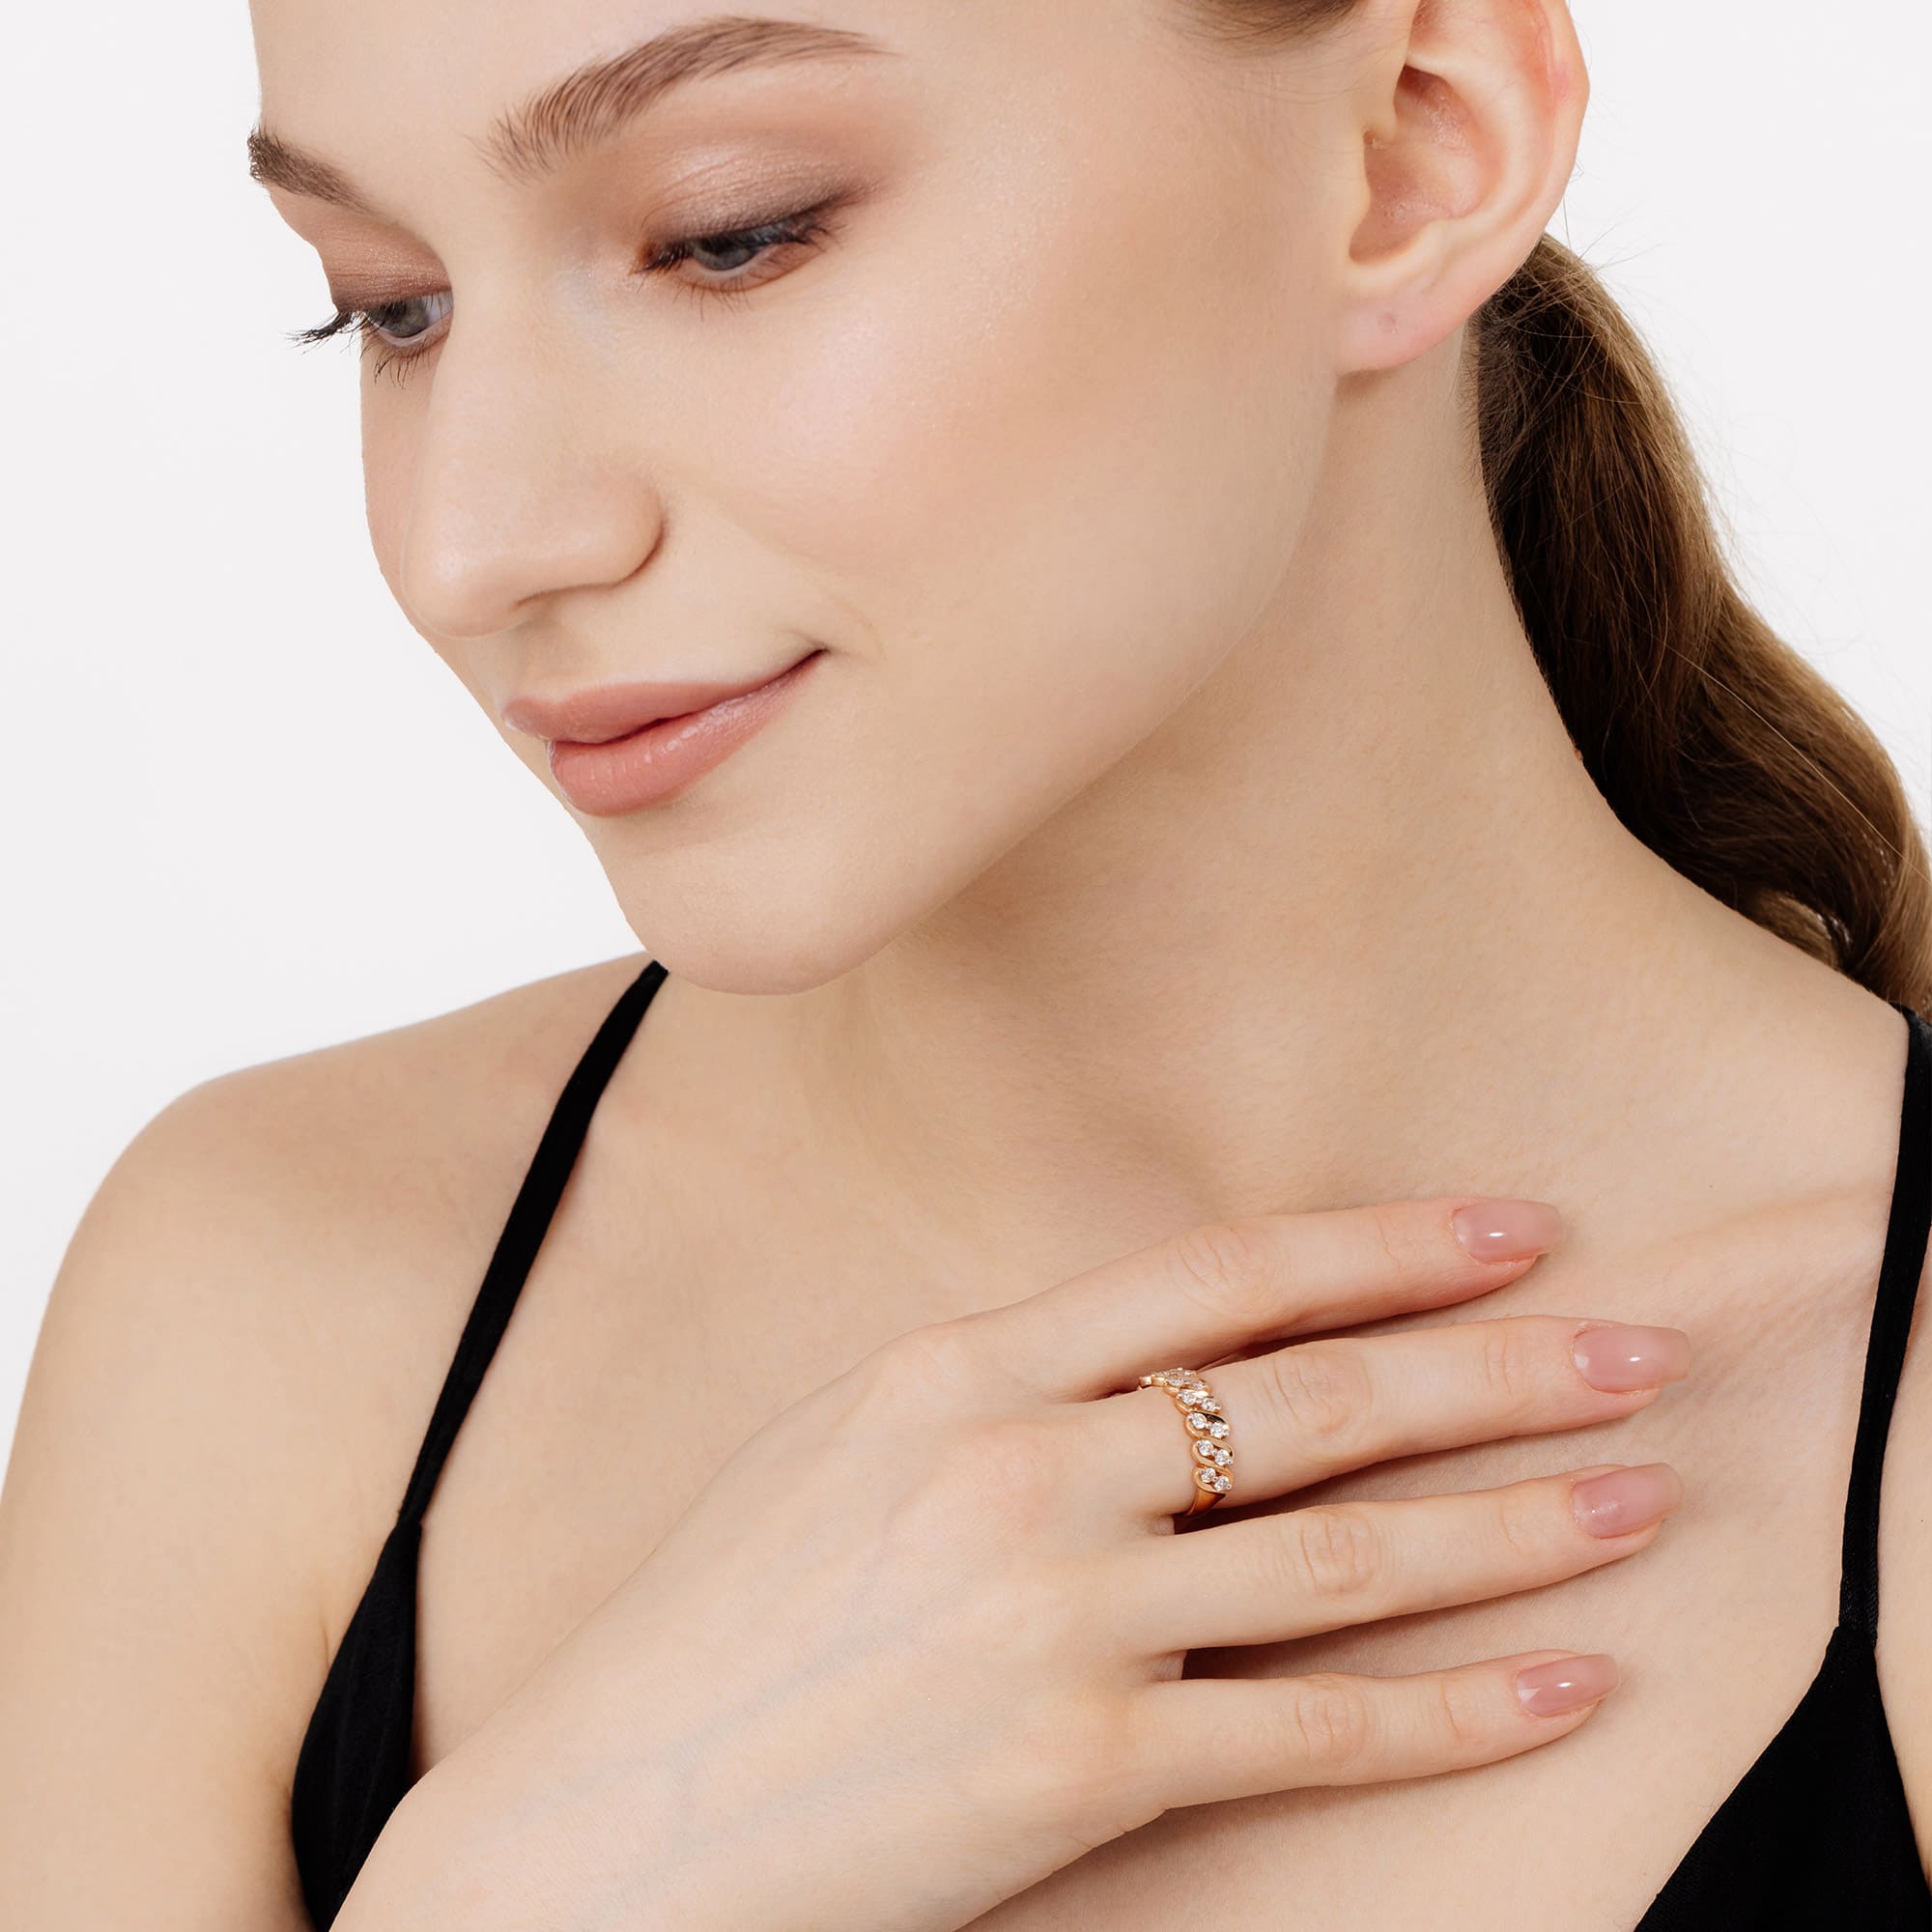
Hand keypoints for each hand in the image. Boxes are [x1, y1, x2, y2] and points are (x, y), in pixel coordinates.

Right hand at [349, 1196, 1685, 1931]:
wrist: (606, 1821)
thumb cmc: (720, 1621)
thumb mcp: (841, 1444)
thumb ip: (1000, 1385)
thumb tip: (1165, 1356)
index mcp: (955, 1367)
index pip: (1217, 1276)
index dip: (1383, 1244)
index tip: (1511, 1230)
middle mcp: (1019, 1469)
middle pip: (1313, 1397)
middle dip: (1499, 1365)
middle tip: (1639, 1343)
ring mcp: (1054, 1618)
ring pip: (1344, 1554)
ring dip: (1514, 1523)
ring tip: (1634, 1496)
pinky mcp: (1080, 1768)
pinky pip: (1315, 1730)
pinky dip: (1456, 1708)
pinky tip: (1559, 1681)